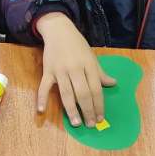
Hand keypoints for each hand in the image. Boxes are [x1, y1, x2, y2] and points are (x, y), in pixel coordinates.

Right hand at [36, 13, 115, 127]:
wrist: (59, 30)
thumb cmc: (78, 45)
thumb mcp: (92, 57)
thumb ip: (100, 73)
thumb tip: (113, 84)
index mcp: (88, 65)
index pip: (96, 89)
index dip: (99, 105)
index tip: (100, 118)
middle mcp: (75, 69)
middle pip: (82, 93)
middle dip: (88, 110)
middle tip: (90, 124)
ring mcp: (60, 70)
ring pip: (66, 93)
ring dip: (71, 110)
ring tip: (76, 123)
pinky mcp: (47, 71)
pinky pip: (44, 86)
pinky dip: (41, 98)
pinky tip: (41, 110)